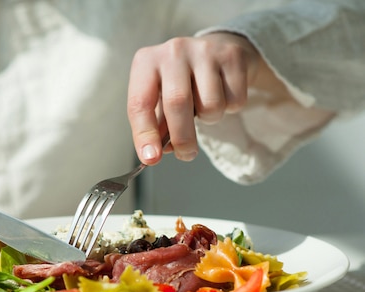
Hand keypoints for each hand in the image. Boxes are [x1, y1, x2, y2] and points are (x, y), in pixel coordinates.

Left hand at [127, 32, 263, 163]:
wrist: (216, 51)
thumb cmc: (180, 82)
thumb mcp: (159, 98)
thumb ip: (156, 125)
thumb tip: (155, 153)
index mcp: (146, 62)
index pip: (140, 103)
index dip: (144, 134)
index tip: (151, 158)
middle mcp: (173, 50)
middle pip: (177, 103)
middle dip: (182, 137)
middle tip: (186, 154)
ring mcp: (204, 50)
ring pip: (210, 105)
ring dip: (209, 119)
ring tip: (204, 107)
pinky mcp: (232, 55)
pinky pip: (234, 100)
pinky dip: (230, 108)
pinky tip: (222, 94)